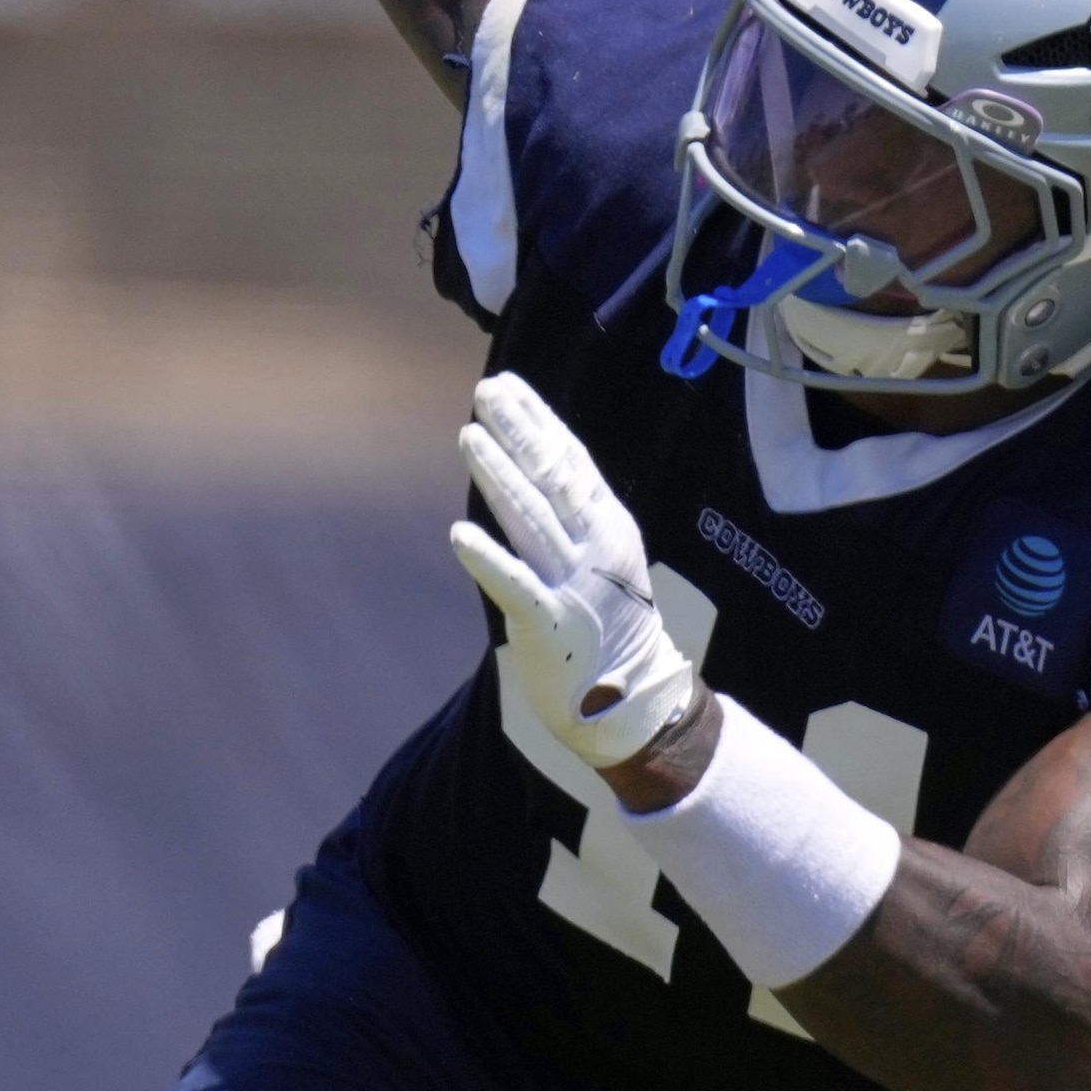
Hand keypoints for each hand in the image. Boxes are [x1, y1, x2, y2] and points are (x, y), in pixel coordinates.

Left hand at [450, 374, 704, 773]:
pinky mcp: (550, 626)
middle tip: (485, 393)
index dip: (538, 421)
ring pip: (531, 520)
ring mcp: (575, 586)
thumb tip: (536, 459)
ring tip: (468, 437)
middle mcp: (595, 548)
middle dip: (518, 432)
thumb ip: (572, 514)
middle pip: (551, 479)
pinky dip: (488, 560)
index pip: (570, 461)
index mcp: (608, 526)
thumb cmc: (607, 625)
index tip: (508, 386)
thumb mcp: (602, 557)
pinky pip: (516, 587)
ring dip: (498, 477)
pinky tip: (459, 534)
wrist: (631, 704)